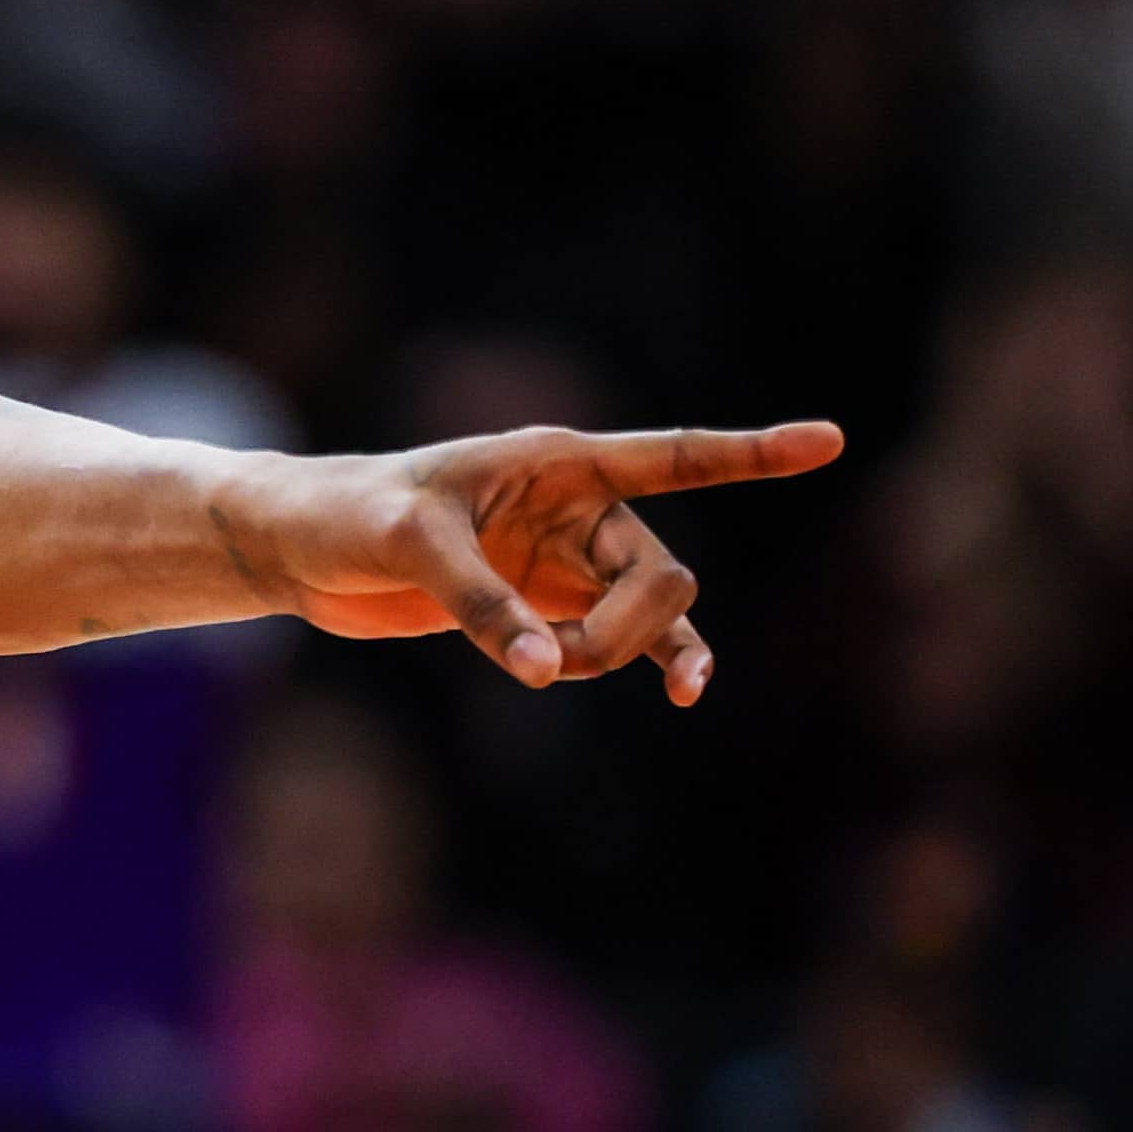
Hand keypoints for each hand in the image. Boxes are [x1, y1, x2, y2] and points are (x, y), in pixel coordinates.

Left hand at [217, 422, 845, 703]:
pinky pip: (624, 638)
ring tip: (550, 669)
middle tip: (561, 661)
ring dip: (619, 654)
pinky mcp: (545, 605)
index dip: (750, 453)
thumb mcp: (412, 549)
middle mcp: (577, 507)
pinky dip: (648, 662)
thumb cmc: (352, 517)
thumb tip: (549, 674)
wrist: (305, 548)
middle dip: (633, 628)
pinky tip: (685, 691)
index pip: (672, 456)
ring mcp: (565, 559)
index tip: (828, 440)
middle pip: (663, 572)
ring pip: (648, 612)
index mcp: (557, 463)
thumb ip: (483, 607)